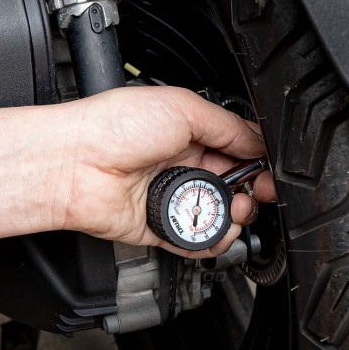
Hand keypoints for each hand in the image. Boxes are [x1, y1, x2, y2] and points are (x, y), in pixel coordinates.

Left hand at [55, 86, 276, 257]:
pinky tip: (216, 232)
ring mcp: (172, 197)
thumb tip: (259, 142)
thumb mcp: (184, 107)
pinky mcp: (160, 228)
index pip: (238, 147)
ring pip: (219, 216)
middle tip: (260, 192)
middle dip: (254, 190)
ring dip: (235, 216)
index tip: (273, 171)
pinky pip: (195, 241)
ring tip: (233, 210)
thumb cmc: (115, 126)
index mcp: (190, 132)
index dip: (259, 160)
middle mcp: (183, 164)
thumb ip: (228, 126)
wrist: (76, 163)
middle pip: (235, 184)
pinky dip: (212, 241)